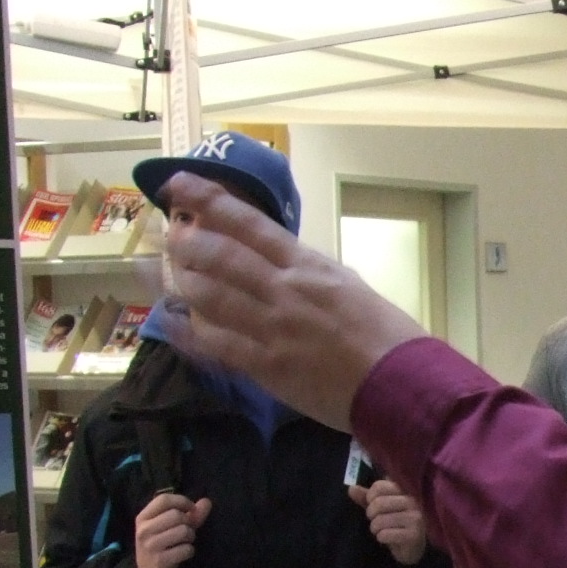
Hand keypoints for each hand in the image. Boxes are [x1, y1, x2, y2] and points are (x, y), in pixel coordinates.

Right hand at [133, 492, 210, 567]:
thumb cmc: (163, 545)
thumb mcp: (173, 526)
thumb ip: (191, 514)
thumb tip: (207, 501)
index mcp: (143, 517)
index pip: (163, 499)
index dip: (182, 501)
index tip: (191, 509)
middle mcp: (144, 530)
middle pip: (176, 515)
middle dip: (188, 522)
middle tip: (185, 531)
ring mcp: (150, 545)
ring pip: (183, 531)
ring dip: (190, 537)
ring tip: (184, 542)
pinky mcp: (160, 560)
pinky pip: (186, 549)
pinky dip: (189, 551)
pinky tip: (182, 554)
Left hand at [156, 172, 427, 430]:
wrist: (402, 383)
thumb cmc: (388, 335)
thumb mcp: (349, 287)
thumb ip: (310, 276)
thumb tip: (282, 267)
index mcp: (308, 266)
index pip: (249, 223)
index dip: (209, 200)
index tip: (179, 184)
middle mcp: (285, 290)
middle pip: (221, 255)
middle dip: (188, 242)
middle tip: (168, 235)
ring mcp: (272, 328)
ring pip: (211, 296)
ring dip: (184, 282)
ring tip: (165, 273)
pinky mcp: (267, 367)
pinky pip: (218, 345)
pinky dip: (191, 333)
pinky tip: (174, 323)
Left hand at [350, 479, 428, 564]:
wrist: (411, 548)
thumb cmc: (394, 525)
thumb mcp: (379, 509)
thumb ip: (366, 498)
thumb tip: (351, 488)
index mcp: (403, 492)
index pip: (379, 486)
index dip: (370, 497)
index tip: (373, 506)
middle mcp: (412, 502)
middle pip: (379, 503)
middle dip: (371, 515)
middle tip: (377, 521)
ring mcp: (415, 518)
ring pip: (380, 520)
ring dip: (375, 529)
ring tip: (382, 531)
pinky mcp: (414, 534)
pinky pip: (385, 534)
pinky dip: (381, 538)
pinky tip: (388, 539)